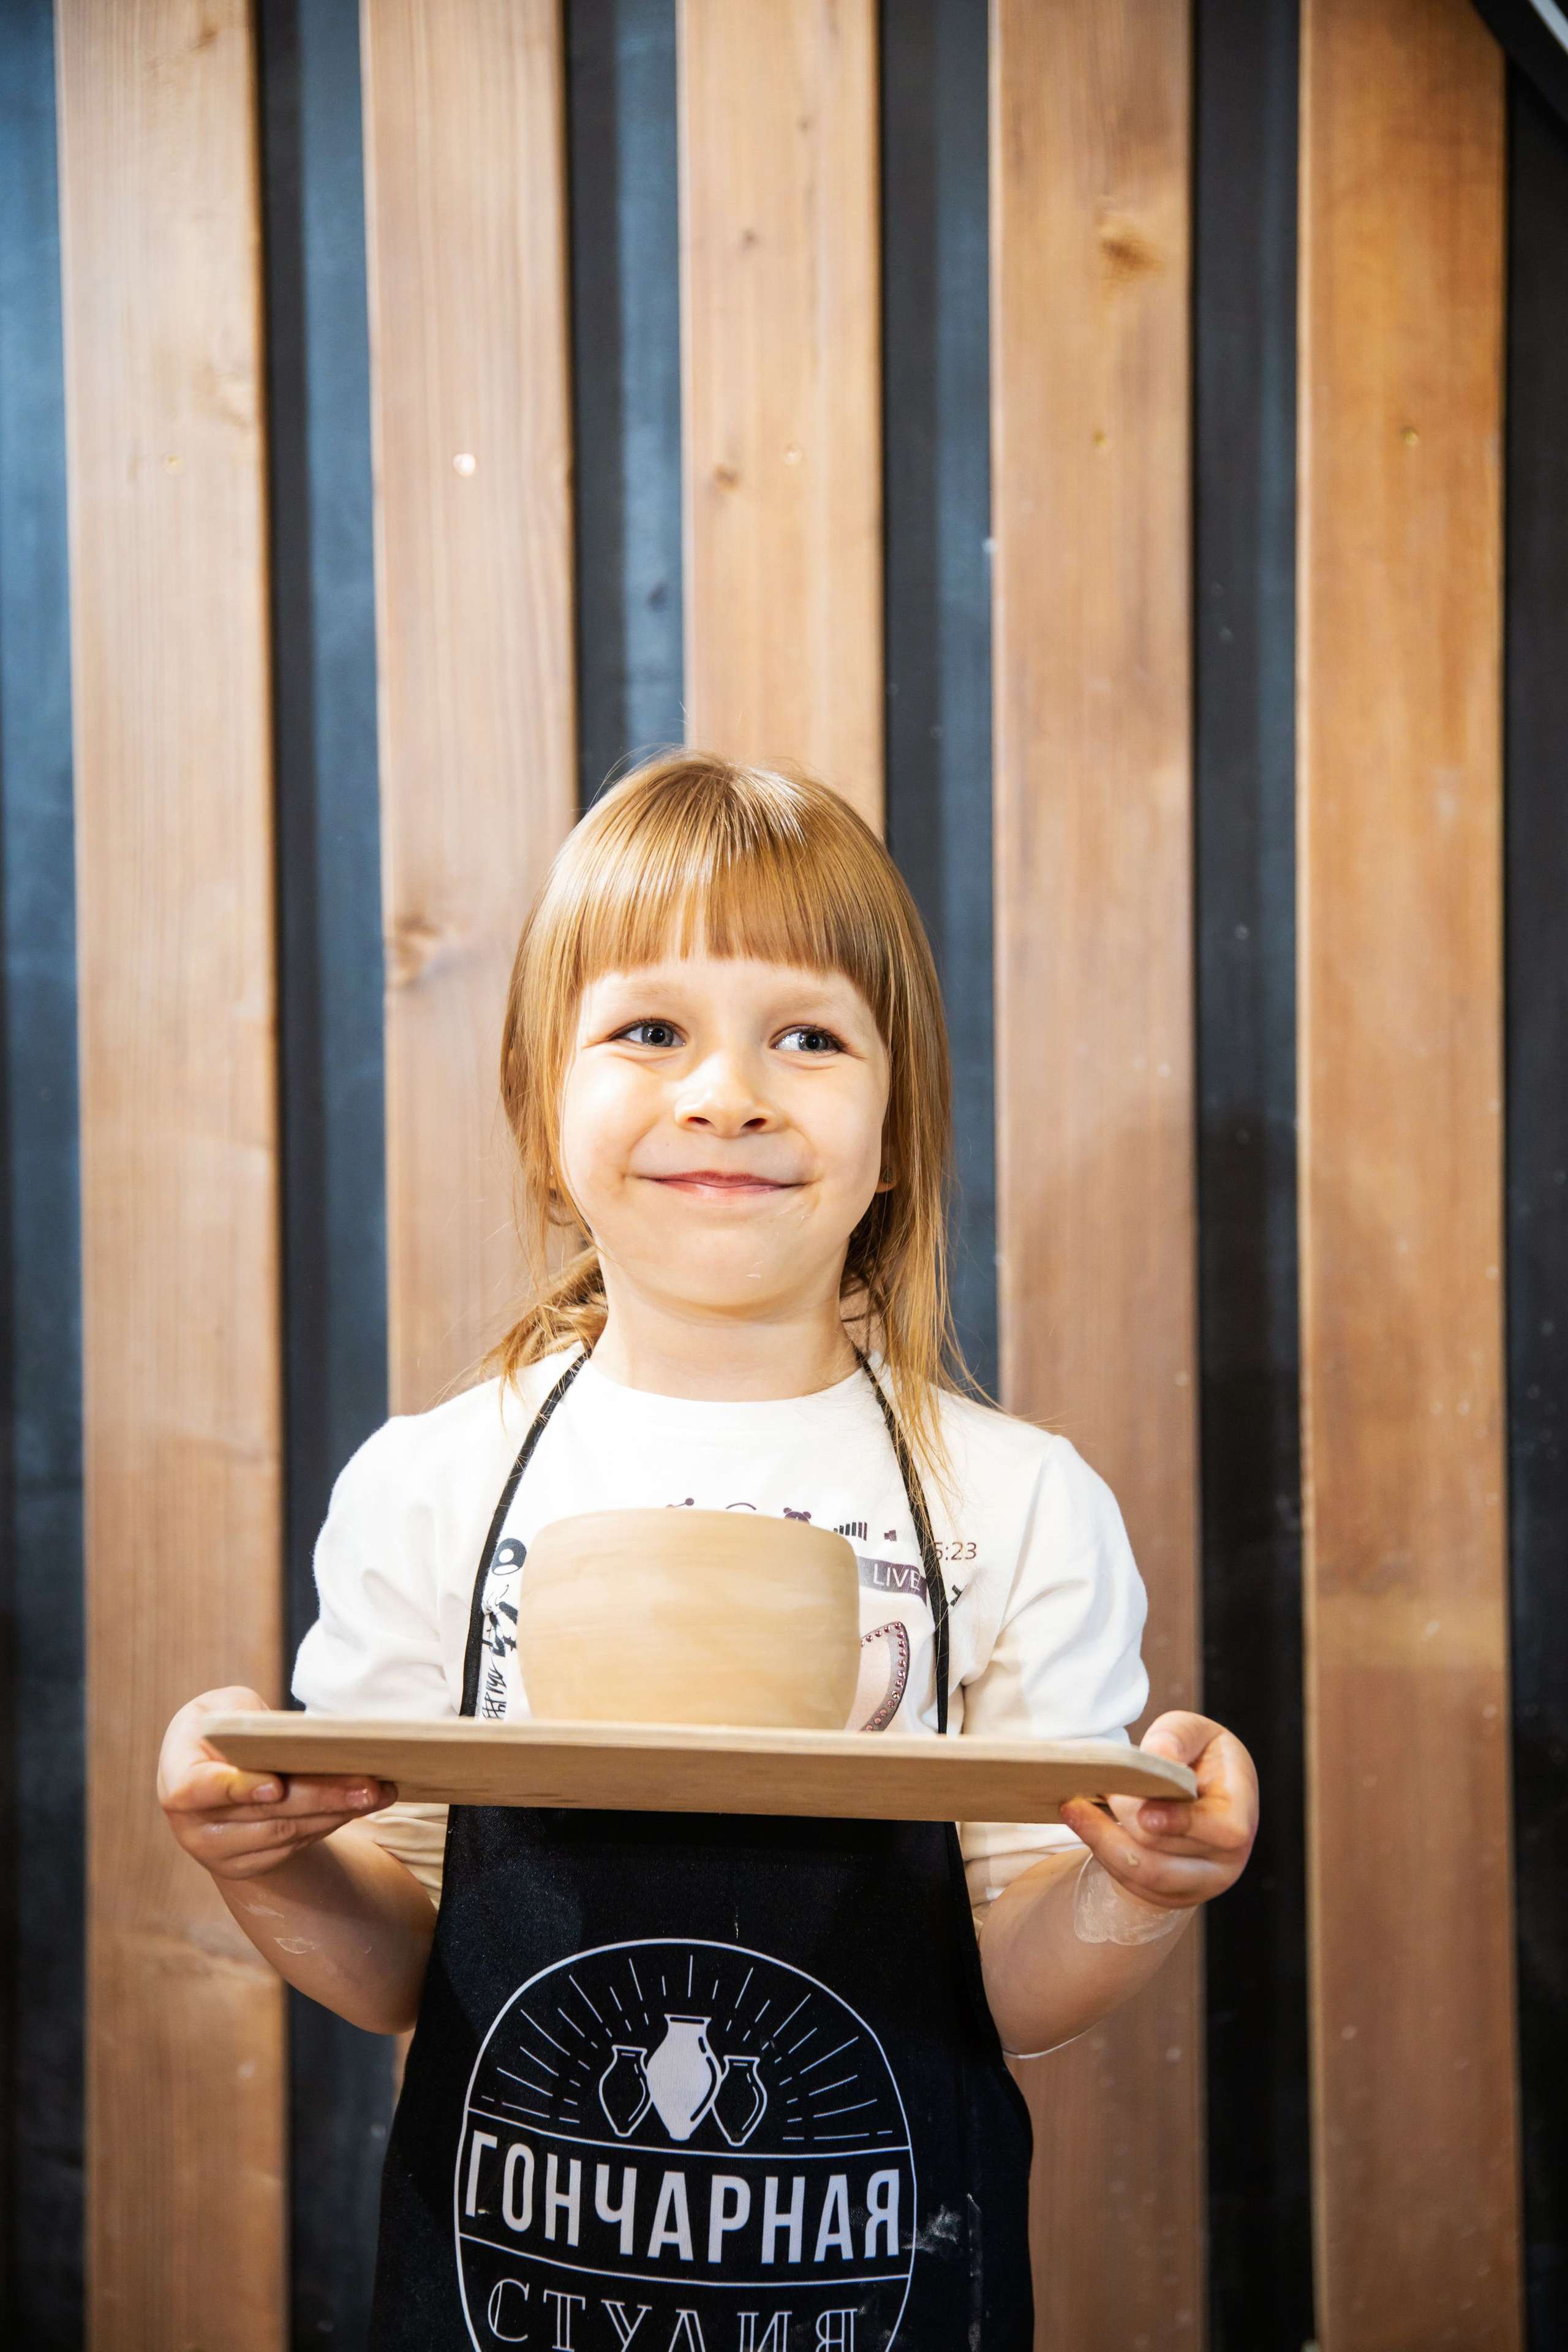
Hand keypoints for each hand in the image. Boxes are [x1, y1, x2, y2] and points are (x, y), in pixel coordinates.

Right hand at [158, 1686, 394, 1882]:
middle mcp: (191, 1824)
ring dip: (336, 1812)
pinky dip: (330, 1823)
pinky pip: (295, 1846)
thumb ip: (245, 1719)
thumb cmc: (222, 1728)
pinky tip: (360, 1805)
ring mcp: (218, 1852)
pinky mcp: (246, 1866)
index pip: (198, 1790)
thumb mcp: (223, 1707)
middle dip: (320, 1797)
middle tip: (367, 1785)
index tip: (275, 1786)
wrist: (213, 1771)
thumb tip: (288, 1739)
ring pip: (286, 1834)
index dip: (237, 1789)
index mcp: (178, 1777)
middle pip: (263, 1814)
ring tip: (378, 1792)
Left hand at [1059, 1710, 1256, 1915]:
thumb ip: (1177, 1736)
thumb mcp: (1192, 1732)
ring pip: (1144, 1874)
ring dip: (1104, 1839)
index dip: (1183, 1823)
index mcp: (1241, 1811)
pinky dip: (1105, 1852)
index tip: (1144, 1813)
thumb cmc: (1194, 1756)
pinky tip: (1085, 1824)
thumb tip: (1160, 1755)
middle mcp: (1228, 1857)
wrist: (1194, 1793)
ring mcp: (1201, 1882)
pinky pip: (1132, 1884)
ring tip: (1074, 1807)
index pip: (1223, 1829)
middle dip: (1126, 1818)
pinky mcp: (1172, 1895)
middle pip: (1168, 1851)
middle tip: (1096, 1786)